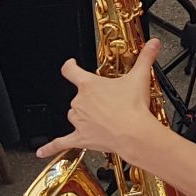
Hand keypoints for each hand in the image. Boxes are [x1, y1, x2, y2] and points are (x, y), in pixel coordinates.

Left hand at [36, 39, 165, 161]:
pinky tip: (42, 151)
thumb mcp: (139, 78)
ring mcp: (78, 121)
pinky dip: (50, 147)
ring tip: (101, 118)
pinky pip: (61, 143)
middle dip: (91, 98)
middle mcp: (79, 102)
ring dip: (83, 115)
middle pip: (77, 97)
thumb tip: (153, 44)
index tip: (70, 64)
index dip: (70, 66)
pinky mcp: (80, 138)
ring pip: (74, 115)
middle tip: (108, 101)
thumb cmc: (133, 108)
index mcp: (89, 85)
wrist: (134, 133)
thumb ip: (145, 58)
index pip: (70, 71)